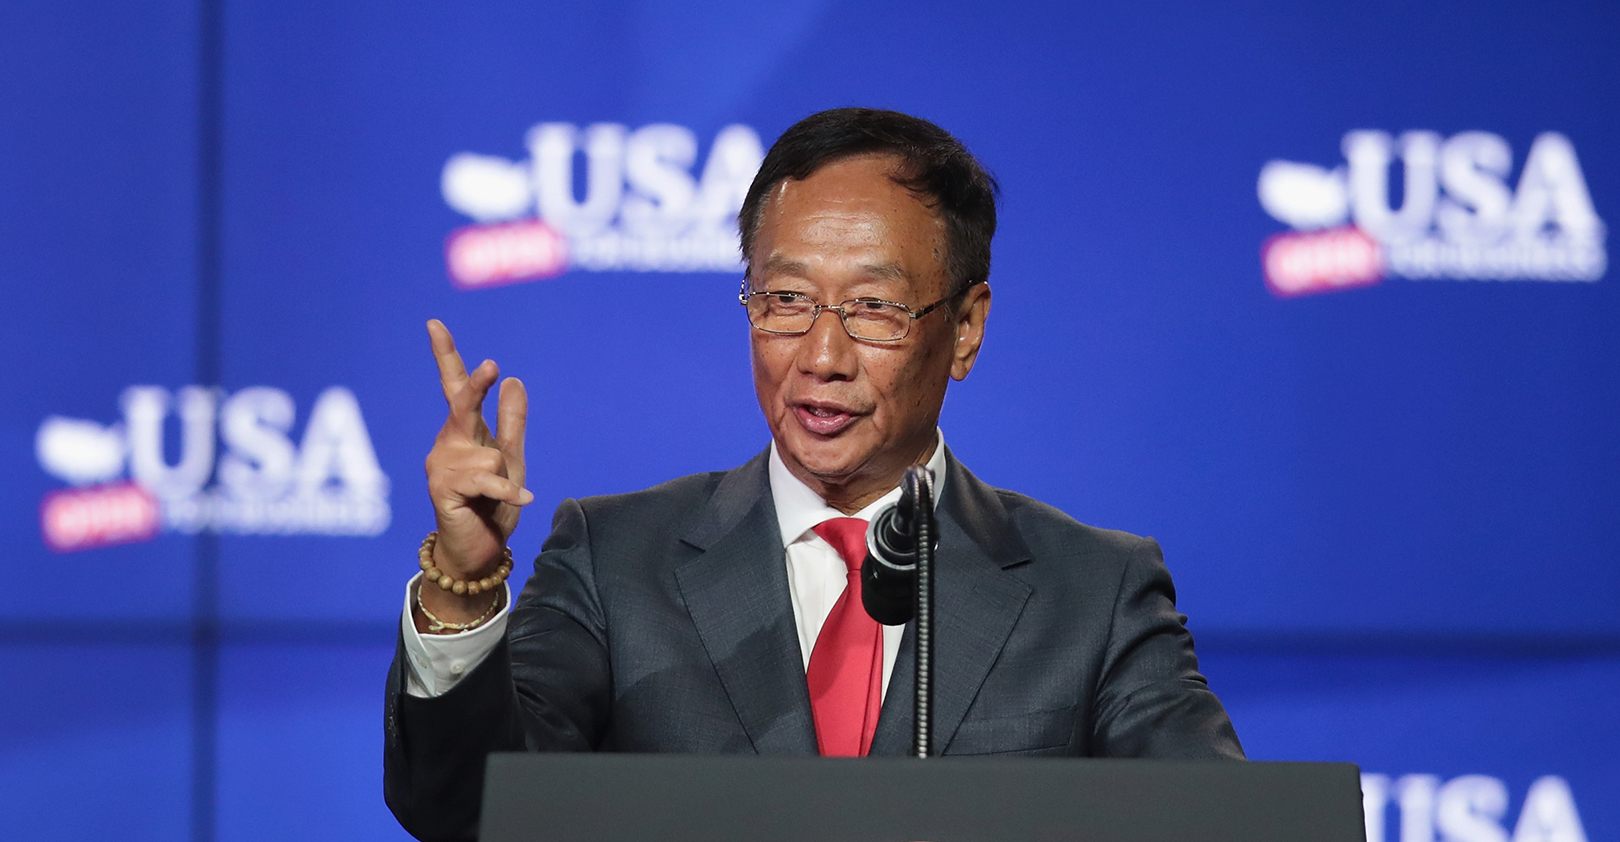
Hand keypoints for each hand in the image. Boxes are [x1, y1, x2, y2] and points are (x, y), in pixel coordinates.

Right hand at [419, 319, 531, 624]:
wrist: (479, 551)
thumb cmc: (493, 506)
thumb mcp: (511, 461)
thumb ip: (511, 423)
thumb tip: (514, 379)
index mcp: (464, 433)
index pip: (453, 387)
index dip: (445, 354)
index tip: (434, 323)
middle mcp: (447, 444)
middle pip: (462, 405)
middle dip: (476, 386)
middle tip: (493, 366)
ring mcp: (440, 466)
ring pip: (488, 456)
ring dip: (505, 479)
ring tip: (496, 499)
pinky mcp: (442, 490)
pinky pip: (488, 482)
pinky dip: (509, 493)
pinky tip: (524, 500)